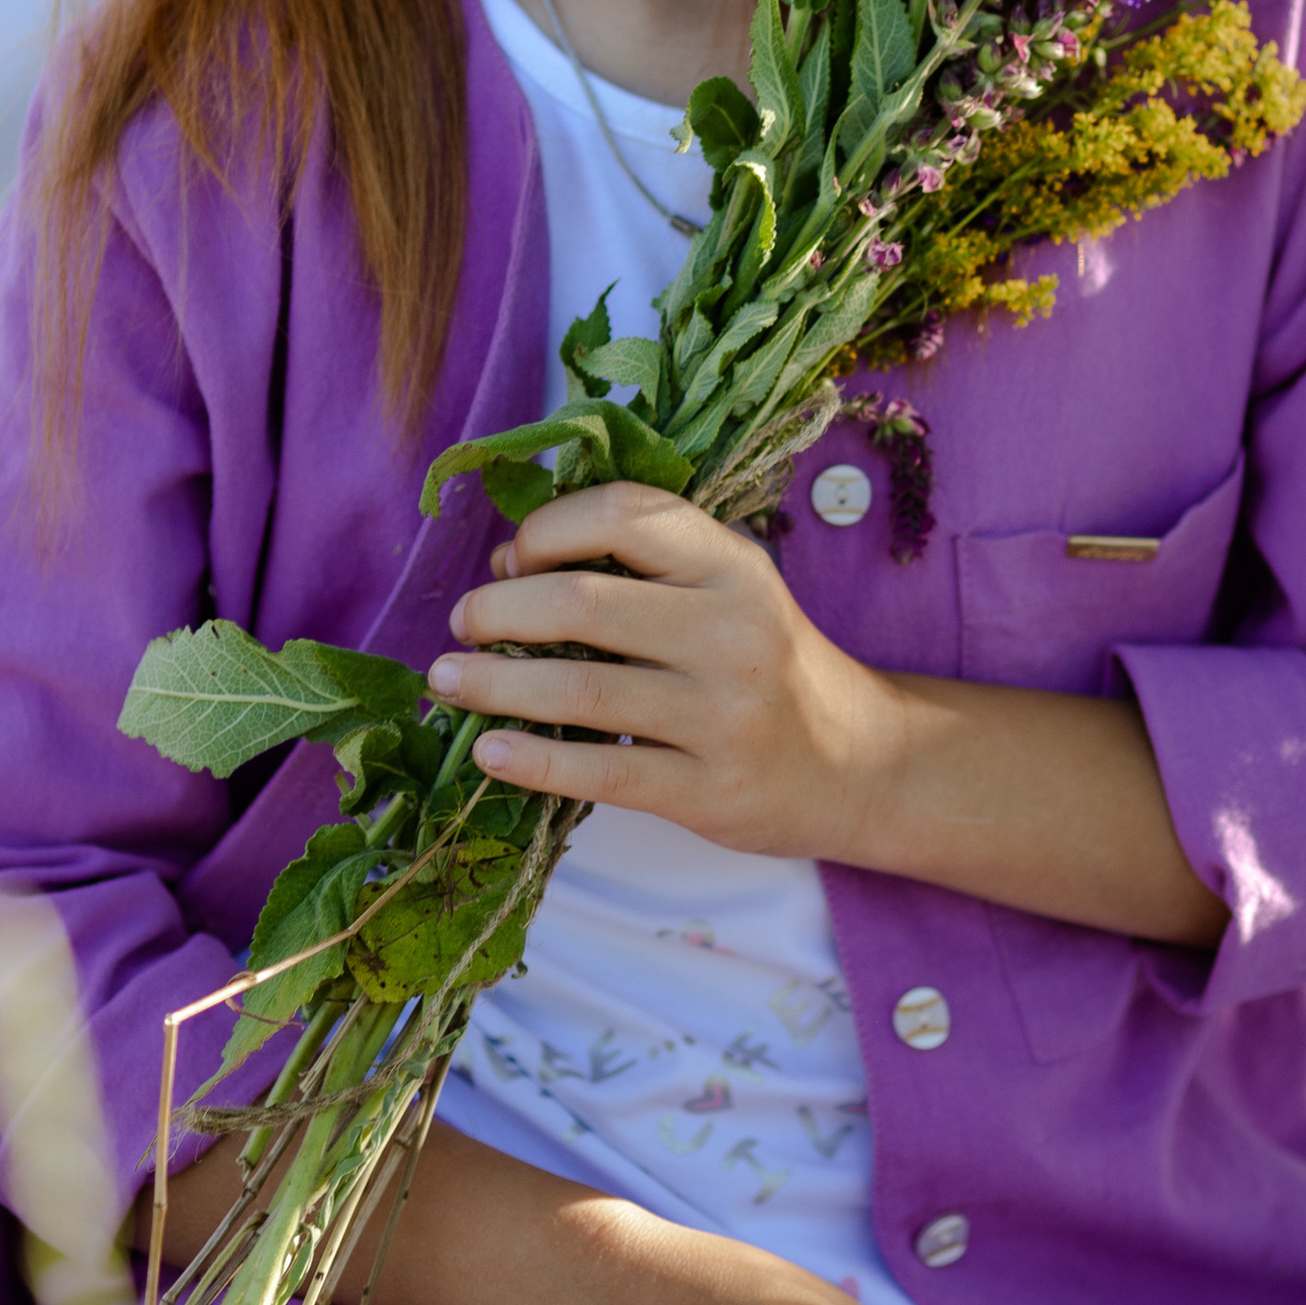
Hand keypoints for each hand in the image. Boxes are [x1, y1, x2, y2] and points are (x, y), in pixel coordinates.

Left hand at [425, 479, 897, 861]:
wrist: (856, 762)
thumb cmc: (766, 664)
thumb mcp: (728, 589)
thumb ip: (641, 566)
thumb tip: (508, 565)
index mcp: (731, 564)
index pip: (624, 514)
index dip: (547, 528)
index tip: (510, 558)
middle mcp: (733, 631)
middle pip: (583, 603)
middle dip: (498, 610)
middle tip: (462, 624)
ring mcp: (723, 715)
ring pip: (581, 691)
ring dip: (495, 684)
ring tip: (448, 681)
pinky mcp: (710, 790)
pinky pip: (601, 772)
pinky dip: (533, 761)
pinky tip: (490, 753)